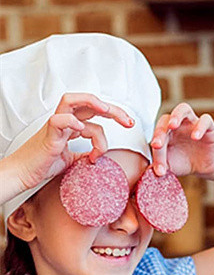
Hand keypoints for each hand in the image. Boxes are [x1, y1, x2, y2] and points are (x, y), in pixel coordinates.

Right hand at [9, 93, 132, 193]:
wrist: (22, 173)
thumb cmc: (43, 164)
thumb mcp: (73, 159)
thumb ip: (86, 153)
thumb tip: (99, 155)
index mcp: (71, 125)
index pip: (94, 111)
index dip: (114, 114)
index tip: (130, 124)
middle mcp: (63, 121)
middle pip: (87, 102)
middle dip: (112, 108)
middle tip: (129, 122)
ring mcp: (55, 126)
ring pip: (71, 101)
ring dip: (92, 104)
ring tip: (106, 112)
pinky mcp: (48, 137)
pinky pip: (58, 121)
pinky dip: (72, 122)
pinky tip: (82, 131)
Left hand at [150, 103, 213, 178]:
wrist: (202, 168)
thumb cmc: (182, 163)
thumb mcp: (169, 166)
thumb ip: (159, 165)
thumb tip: (148, 172)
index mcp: (164, 132)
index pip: (157, 133)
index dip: (155, 143)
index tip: (155, 156)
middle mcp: (177, 124)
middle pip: (166, 118)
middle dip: (160, 130)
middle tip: (158, 144)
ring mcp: (192, 123)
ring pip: (184, 109)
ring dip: (176, 115)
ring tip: (173, 125)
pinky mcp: (208, 127)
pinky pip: (205, 120)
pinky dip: (200, 126)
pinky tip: (195, 137)